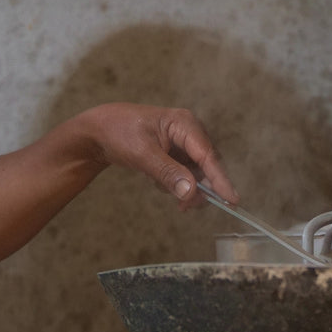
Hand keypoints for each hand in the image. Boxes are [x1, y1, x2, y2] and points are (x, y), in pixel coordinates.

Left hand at [79, 103, 237, 208]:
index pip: (208, 155)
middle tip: (185, 207)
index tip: (232, 200)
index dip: (220, 179)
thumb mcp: (142, 154)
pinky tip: (157, 182)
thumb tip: (191, 192)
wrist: (99, 131)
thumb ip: (167, 173)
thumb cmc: (119, 133)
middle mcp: (189, 131)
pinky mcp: (177, 153)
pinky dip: (175, 183)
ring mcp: (184, 143)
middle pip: (207, 166)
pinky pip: (186, 174)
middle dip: (198, 188)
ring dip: (184, 187)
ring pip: (198, 173)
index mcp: (184, 124)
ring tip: (159, 186)